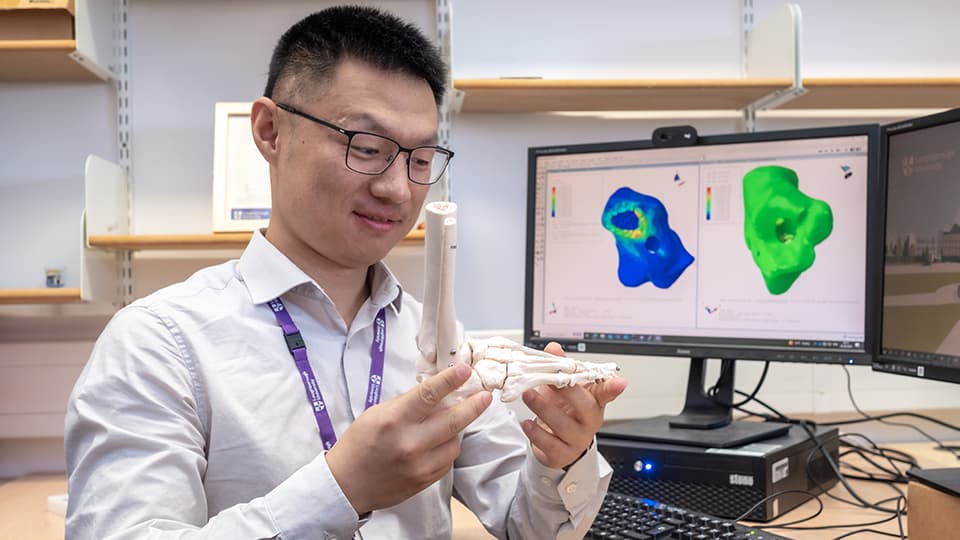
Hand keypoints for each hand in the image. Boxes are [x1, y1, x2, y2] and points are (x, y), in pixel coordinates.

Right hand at [325, 363, 491, 514]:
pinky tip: (435, 445)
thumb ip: (409, 404)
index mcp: (394, 420)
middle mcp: (409, 443)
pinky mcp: (425, 481)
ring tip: (444, 425)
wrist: (346, 485)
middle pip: (453, 421)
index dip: (450, 380)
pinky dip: (446, 449)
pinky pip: (447, 461)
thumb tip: (439, 393)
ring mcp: (419, 465)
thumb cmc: (360, 444)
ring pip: (454, 442)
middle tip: (486, 395)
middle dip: (474, 405)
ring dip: (455, 430)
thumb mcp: (377, 413)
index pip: (428, 395)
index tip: (466, 370)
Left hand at [520, 342, 626, 469]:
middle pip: (585, 406)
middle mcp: (589, 421)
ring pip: (564, 425)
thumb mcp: (560, 389)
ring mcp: (577, 439)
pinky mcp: (562, 454)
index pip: (606, 393)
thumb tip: (553, 348)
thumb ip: (558, 367)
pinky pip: (549, 444)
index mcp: (593, 402)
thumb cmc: (562, 412)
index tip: (620, 382)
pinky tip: (527, 423)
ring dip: (544, 408)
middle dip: (567, 392)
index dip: (613, 387)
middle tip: (549, 379)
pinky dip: (536, 433)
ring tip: (528, 395)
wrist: (554, 445)